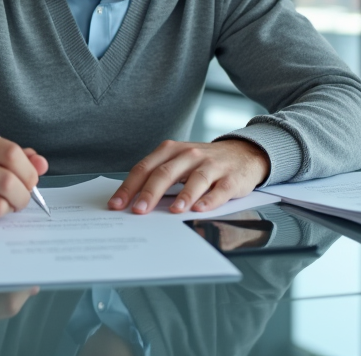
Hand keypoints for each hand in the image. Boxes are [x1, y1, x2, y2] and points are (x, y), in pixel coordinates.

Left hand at [108, 139, 269, 214]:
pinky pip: (220, 189)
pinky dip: (210, 199)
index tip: (117, 204)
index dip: (129, 187)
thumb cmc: (203, 162)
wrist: (244, 153)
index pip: (145, 168)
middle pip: (166, 173)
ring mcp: (211, 165)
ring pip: (195, 179)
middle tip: (138, 210)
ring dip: (184, 196)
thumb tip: (134, 201)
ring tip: (173, 211)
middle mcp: (190, 155)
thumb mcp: (179, 162)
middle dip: (150, 192)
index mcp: (171, 150)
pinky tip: (200, 209)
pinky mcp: (231, 178)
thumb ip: (159, 176)